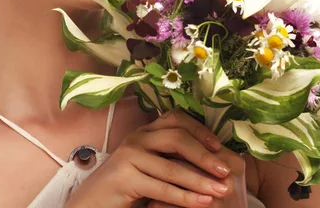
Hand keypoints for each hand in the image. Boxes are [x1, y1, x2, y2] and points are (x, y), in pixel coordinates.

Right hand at [65, 108, 232, 207]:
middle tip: (226, 171)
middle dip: (205, 156)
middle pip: (177, 138)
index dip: (200, 131)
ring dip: (200, 181)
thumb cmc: (130, 185)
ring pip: (172, 167)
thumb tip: (214, 158)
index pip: (177, 119)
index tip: (219, 147)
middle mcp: (137, 138)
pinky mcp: (123, 178)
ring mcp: (128, 156)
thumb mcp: (154, 165)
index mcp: (146, 131)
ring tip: (221, 191)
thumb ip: (174, 157)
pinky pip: (161, 188)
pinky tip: (201, 203)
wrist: (92, 203)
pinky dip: (184, 197)